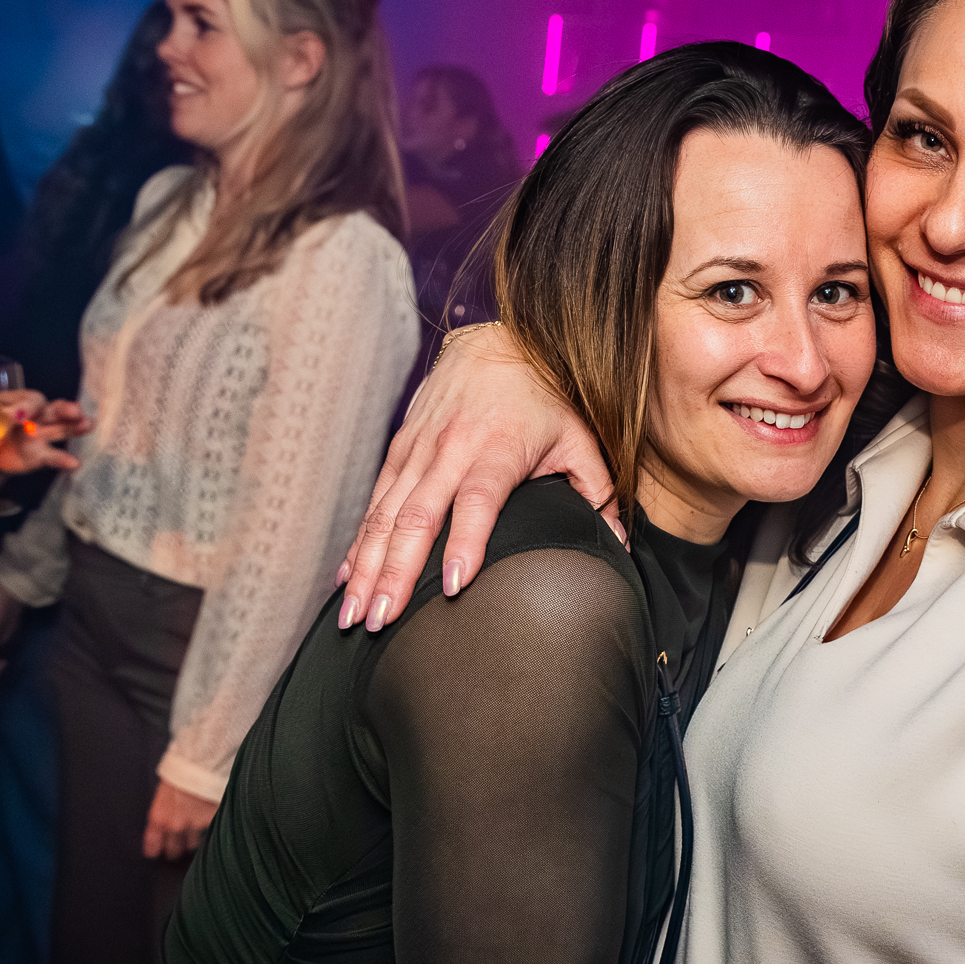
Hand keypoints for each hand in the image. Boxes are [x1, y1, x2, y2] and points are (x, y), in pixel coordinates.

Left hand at [0, 386, 90, 473]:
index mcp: (20, 401)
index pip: (26, 400)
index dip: (22, 407)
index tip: (14, 415)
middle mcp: (36, 415)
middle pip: (53, 409)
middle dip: (63, 409)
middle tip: (72, 410)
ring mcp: (42, 435)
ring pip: (61, 429)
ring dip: (74, 427)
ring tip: (87, 424)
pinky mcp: (41, 454)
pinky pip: (55, 456)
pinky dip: (64, 459)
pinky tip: (75, 463)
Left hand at [143, 780, 216, 861]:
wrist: (201, 764)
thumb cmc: (181, 772)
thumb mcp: (164, 790)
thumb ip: (164, 809)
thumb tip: (165, 817)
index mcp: (158, 817)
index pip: (153, 844)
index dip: (154, 850)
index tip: (155, 853)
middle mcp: (175, 825)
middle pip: (174, 849)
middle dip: (175, 850)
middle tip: (176, 850)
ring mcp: (194, 825)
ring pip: (193, 843)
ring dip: (193, 841)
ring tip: (194, 839)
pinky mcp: (211, 821)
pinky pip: (208, 832)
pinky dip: (208, 830)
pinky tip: (209, 826)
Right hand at [336, 323, 615, 632]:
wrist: (497, 342)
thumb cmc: (544, 397)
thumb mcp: (580, 437)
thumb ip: (598, 492)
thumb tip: (618, 544)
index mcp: (498, 448)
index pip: (478, 501)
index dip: (465, 543)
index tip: (453, 586)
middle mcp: (451, 449)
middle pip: (417, 517)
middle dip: (395, 573)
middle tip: (380, 620)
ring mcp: (419, 448)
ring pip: (385, 514)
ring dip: (368, 567)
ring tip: (352, 614)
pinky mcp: (400, 448)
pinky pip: (374, 501)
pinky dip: (359, 542)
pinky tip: (346, 579)